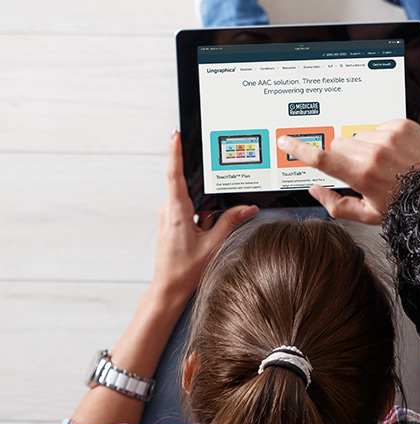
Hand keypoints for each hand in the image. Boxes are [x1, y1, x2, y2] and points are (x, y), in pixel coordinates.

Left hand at [152, 131, 258, 301]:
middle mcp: (168, 210)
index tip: (175, 134)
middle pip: (193, 192)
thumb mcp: (213, 245)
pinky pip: (190, 214)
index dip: (175, 151)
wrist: (168, 289)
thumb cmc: (185, 270)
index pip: (175, 173)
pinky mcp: (170, 224)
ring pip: (193, 205)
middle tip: (210, 227)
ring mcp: (168, 217)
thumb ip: (231, 222)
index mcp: (176, 210)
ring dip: (205, 218)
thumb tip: (247, 209)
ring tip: (205, 240)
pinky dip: (201, 222)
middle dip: (208, 203)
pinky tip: (203, 240)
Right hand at [278, 68, 419, 223]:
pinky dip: (383, 138)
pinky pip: (379, 126)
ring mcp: (389, 134)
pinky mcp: (402, 124)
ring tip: (387, 166)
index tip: (285, 142)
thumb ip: (338, 205)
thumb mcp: (371, 216)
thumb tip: (315, 192)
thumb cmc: (408, 207)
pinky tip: (397, 154)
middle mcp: (374, 150)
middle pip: (340, 144)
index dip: (300, 149)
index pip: (322, 158)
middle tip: (364, 174)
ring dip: (366, 147)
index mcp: (362, 173)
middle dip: (345, 157)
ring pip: (359, 135)